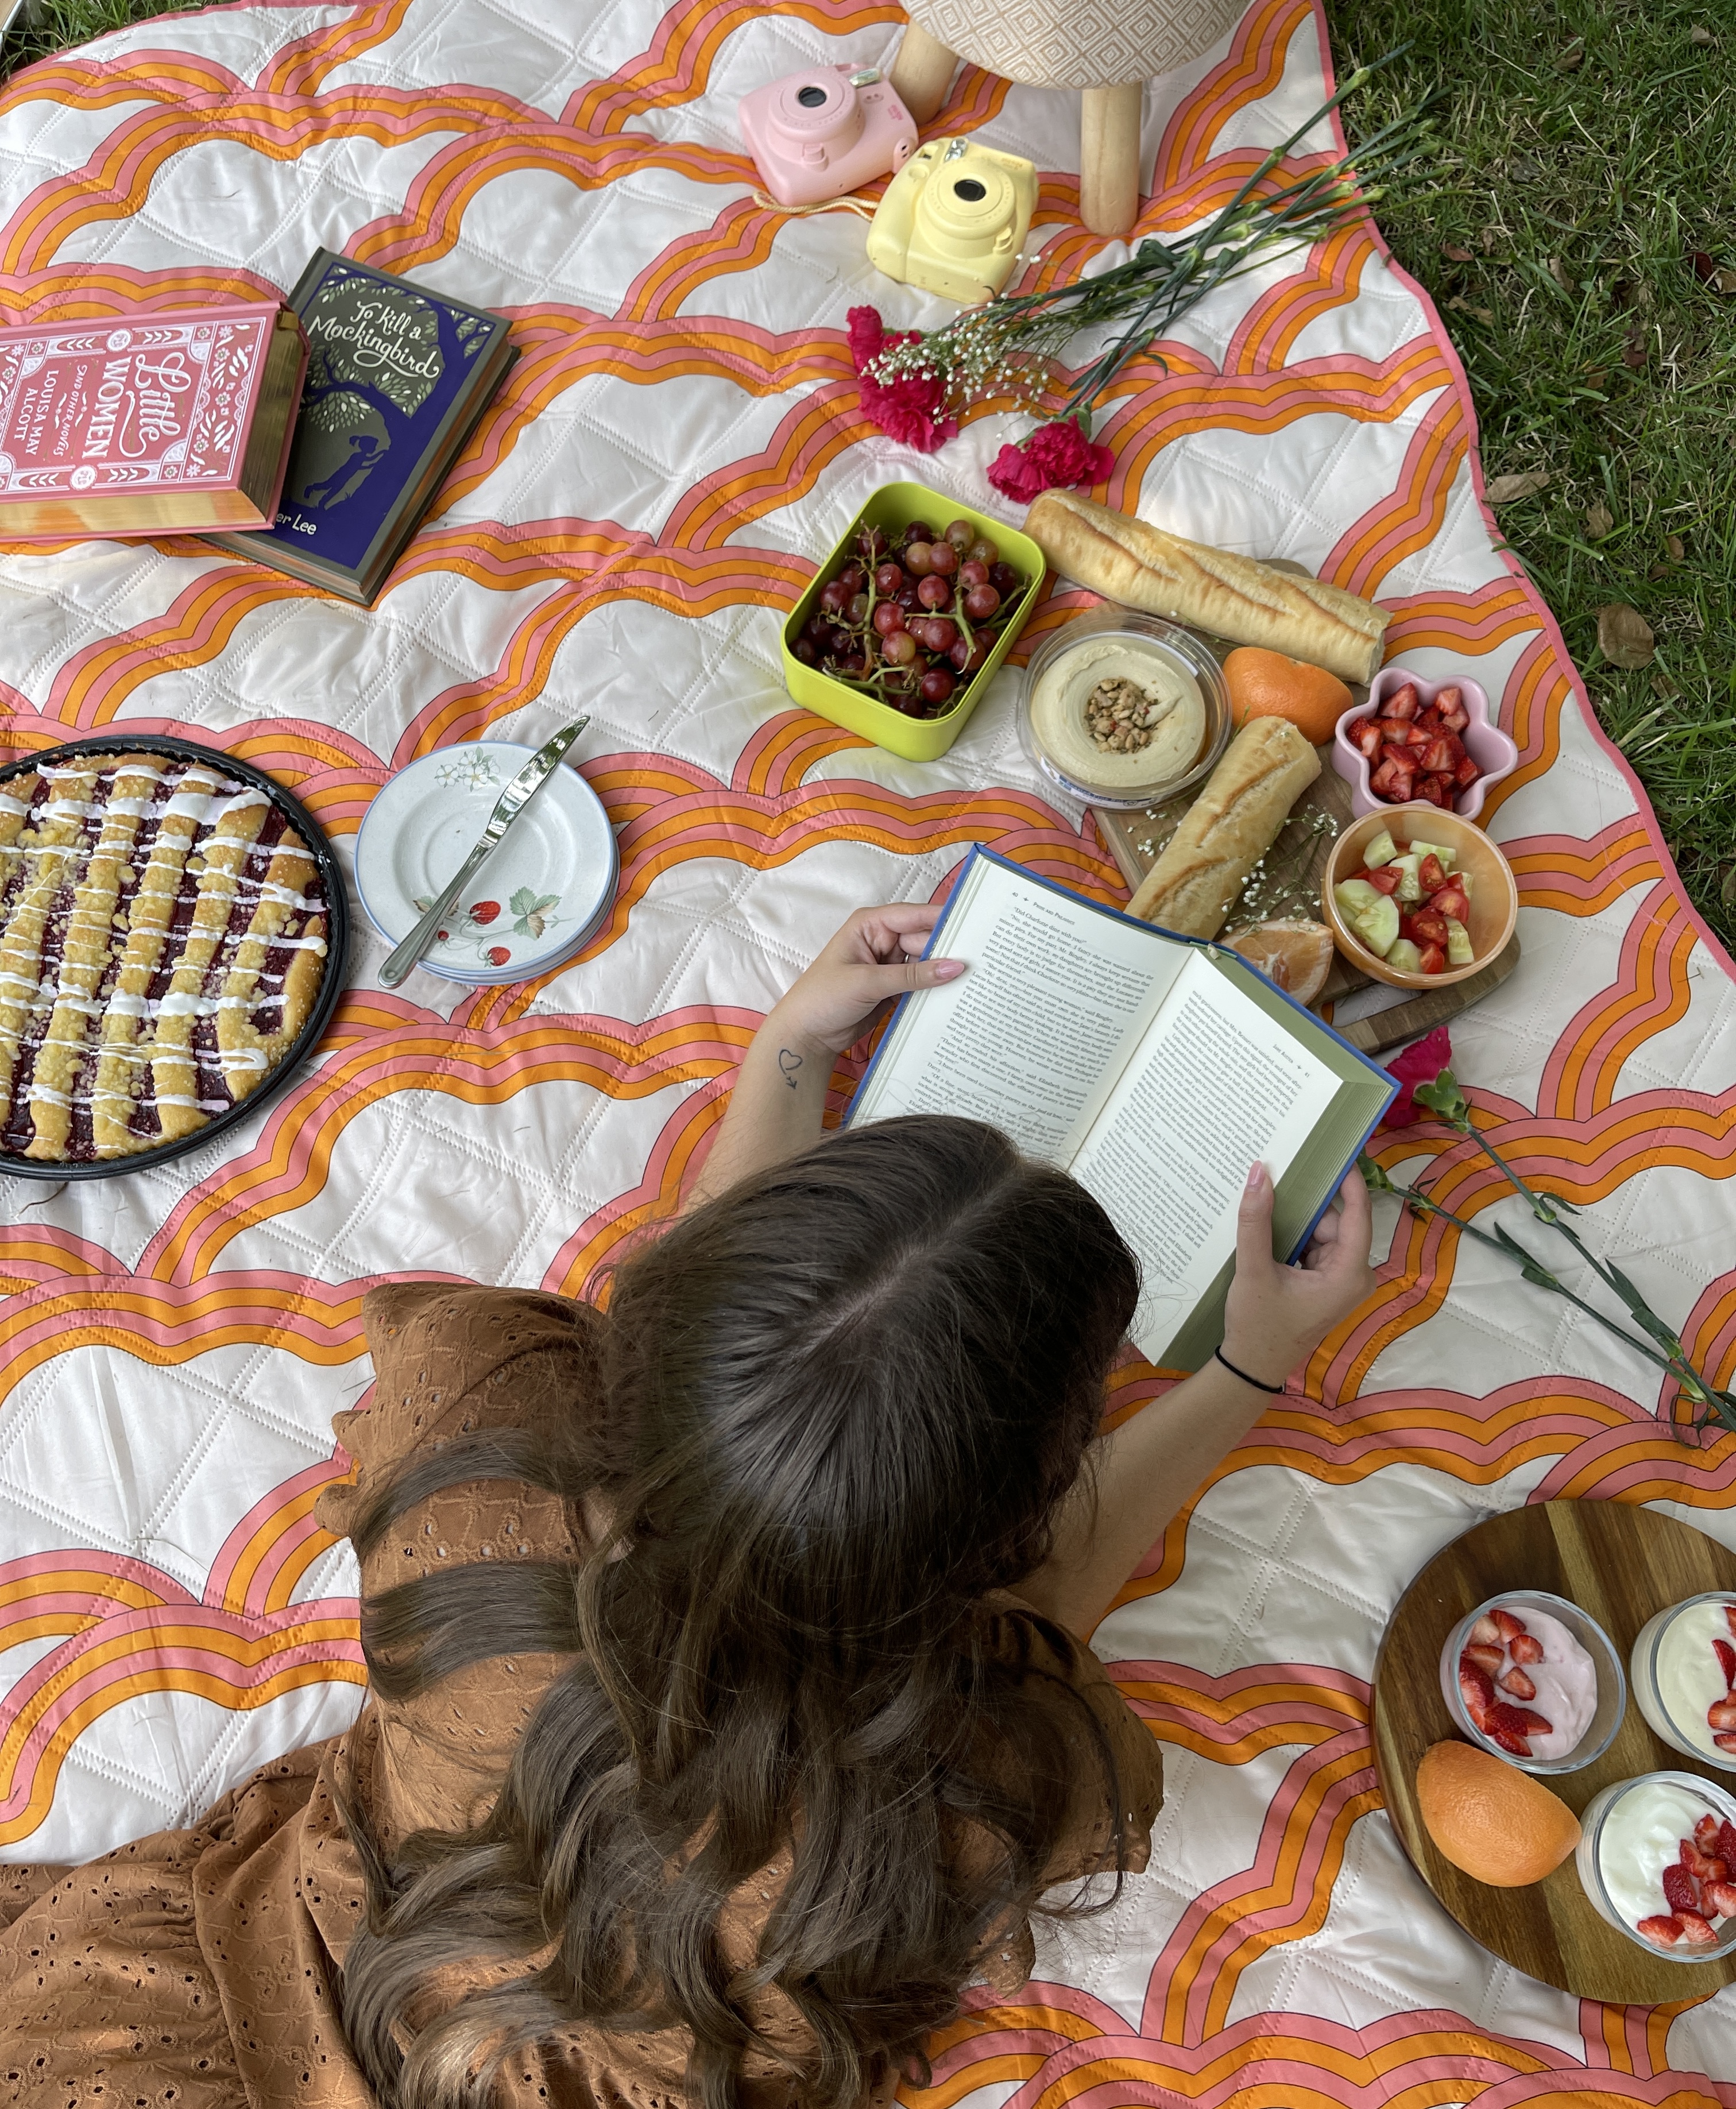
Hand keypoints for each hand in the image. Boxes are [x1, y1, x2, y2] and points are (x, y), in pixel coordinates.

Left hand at [767, 903, 963, 1058]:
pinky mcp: (894, 988)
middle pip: (925, 941)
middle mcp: (882, 940)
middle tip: (981, 962)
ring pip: (927, 963)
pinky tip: (956, 995)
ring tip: (975, 979)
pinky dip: (935, 990)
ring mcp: (889, 965)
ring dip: (943, 973)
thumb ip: (913, 976)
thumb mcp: (868, 983)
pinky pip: (921, 984)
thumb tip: (955, 967)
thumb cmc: (823, 998)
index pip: (914, 916)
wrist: (806, 1035)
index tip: (974, 926)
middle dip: (948, 951)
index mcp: (870, 925)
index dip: (943, 920)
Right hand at [1219, 1163, 1373, 1388]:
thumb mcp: (1254, 1270)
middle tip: (1283, 1173)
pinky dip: (1296, 1236)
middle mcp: (1353, 1276)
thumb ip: (1256, 1221)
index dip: (1349, 1181)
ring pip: (1323, 1232)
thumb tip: (1260, 1172)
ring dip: (1299, 1219)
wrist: (1251, 1368)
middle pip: (1336, 1221)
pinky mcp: (1326, 1283)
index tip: (1337, 1151)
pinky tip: (1271, 1226)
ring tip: (1269, 1200)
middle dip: (1310, 1202)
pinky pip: (1315, 1246)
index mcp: (1348, 1275)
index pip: (1358, 1215)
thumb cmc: (1258, 1326)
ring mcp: (1341, 1280)